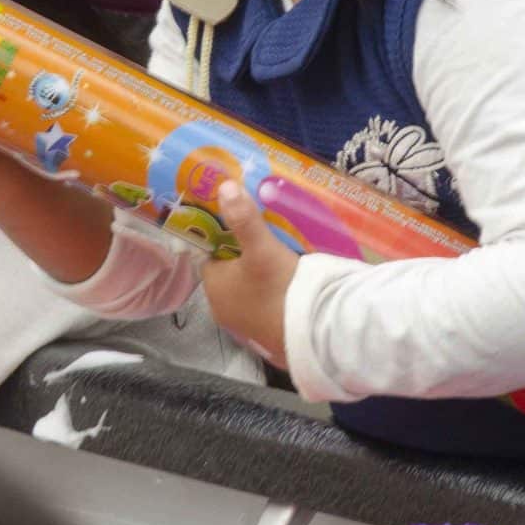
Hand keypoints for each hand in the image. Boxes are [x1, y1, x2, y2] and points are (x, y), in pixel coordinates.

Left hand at [201, 182, 298, 367]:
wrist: (313, 336)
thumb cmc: (279, 288)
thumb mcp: (262, 248)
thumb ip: (243, 218)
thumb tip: (224, 185)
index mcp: (213, 288)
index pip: (211, 257)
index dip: (225, 240)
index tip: (244, 228)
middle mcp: (222, 311)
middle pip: (230, 275)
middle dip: (245, 260)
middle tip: (266, 242)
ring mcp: (244, 328)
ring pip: (247, 293)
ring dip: (259, 280)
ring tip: (281, 261)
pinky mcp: (265, 339)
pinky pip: (263, 311)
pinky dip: (272, 300)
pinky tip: (290, 289)